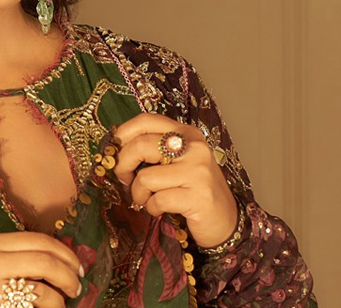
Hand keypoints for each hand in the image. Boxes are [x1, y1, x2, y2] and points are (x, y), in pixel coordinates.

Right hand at [0, 231, 82, 307]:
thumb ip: (17, 256)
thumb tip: (63, 259)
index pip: (39, 240)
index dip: (65, 254)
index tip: (77, 267)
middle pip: (43, 260)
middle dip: (68, 274)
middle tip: (76, 286)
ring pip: (39, 288)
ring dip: (59, 298)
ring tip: (63, 303)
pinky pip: (28, 306)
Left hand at [112, 113, 238, 248]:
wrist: (226, 219)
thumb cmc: (194, 190)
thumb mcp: (178, 162)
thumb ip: (155, 150)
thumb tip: (116, 149)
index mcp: (187, 133)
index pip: (147, 120)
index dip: (123, 134)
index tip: (114, 151)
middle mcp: (194, 147)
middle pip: (141, 145)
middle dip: (123, 166)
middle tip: (125, 179)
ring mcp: (198, 171)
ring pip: (146, 177)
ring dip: (139, 194)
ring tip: (148, 199)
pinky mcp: (198, 197)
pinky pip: (158, 200)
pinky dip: (152, 208)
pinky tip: (161, 210)